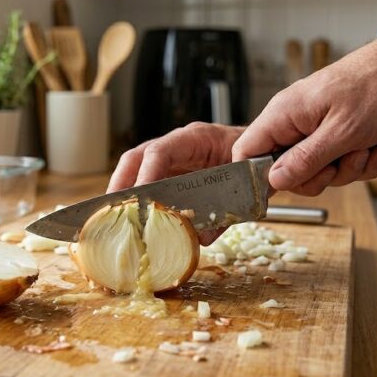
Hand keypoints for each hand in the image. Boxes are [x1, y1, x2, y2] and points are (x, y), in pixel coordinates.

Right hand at [108, 123, 243, 244]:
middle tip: (111, 209)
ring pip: (137, 168)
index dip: (145, 175)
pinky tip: (131, 218)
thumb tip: (199, 237)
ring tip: (113, 216)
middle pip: (137, 157)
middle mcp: (179, 145)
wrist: (265, 155)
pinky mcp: (173, 173)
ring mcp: (173, 158)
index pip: (160, 152)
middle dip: (121, 183)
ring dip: (123, 192)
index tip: (138, 199)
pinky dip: (137, 199)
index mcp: (197, 139)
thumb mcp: (245, 184)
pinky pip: (148, 182)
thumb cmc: (255, 163)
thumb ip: (224, 210)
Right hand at [232, 37, 376, 195]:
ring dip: (345, 169)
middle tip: (338, 165)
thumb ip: (304, 160)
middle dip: (317, 176)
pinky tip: (374, 148)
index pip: (245, 152)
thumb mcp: (340, 133)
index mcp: (282, 116)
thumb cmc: (375, 88)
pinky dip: (358, 162)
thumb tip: (273, 180)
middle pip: (283, 170)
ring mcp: (310, 129)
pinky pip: (335, 164)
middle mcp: (291, 122)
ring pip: (314, 171)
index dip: (257, 176)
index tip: (286, 186)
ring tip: (364, 149)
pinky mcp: (330, 135)